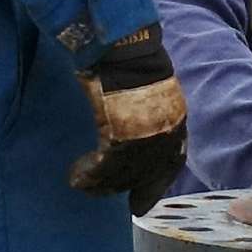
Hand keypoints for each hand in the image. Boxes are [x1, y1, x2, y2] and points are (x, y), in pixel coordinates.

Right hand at [69, 27, 187, 213]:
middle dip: (121, 187)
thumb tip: (137, 131)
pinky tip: (76, 177)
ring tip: (81, 184)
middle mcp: (165, 133)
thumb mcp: (152, 91)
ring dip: (99, 184)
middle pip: (144, 173)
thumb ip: (150, 113)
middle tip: (100, 193)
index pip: (172, 164)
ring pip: (122, 174)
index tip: (139, 204)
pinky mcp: (122, 136)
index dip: (155, 186)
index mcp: (176, 120)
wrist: (121, 47)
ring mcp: (146, 136)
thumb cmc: (131, 62)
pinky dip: (88, 175)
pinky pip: (104, 166)